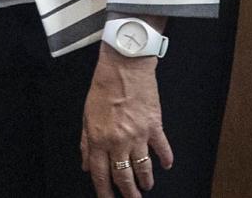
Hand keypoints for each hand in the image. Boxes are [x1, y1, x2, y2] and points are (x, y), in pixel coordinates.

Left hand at [80, 45, 172, 196]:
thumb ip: (85, 142)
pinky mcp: (154, 126)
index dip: (103, 191)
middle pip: (123, 176)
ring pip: (143, 168)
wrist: (124, 66)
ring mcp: (138, 135)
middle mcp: (118, 140)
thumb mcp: (86, 114)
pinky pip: (162, 149)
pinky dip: (165, 160)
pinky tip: (166, 166)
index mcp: (98, 137)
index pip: (100, 173)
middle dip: (128, 193)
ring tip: (146, 187)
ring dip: (146, 181)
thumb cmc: (104, 86)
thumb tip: (86, 164)